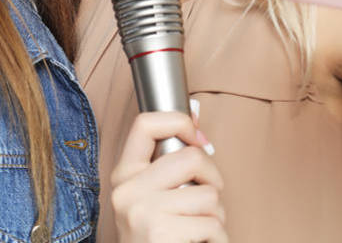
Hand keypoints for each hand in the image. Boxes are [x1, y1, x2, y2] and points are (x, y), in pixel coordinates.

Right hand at [111, 111, 226, 242]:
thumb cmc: (159, 239)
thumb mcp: (154, 198)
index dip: (180, 121)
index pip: (145, 124)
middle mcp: (126, 190)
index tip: (199, 138)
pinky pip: (213, 224)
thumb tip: (195, 112)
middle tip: (207, 203)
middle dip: (213, 180)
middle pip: (191, 157)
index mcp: (123, 175)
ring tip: (198, 232)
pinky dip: (217, 240)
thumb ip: (170, 162)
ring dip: (216, 218)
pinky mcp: (161, 233)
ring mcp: (141, 211)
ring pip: (209, 195)